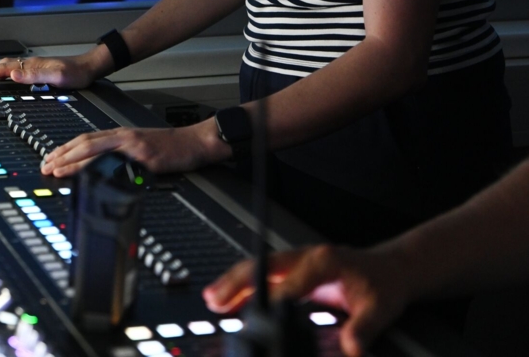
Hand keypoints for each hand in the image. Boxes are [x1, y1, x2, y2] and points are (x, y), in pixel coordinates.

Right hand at [0, 52, 99, 89]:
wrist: (89, 68)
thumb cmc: (76, 73)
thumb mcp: (57, 77)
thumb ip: (35, 76)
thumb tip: (13, 75)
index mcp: (30, 65)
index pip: (1, 69)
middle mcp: (29, 64)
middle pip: (0, 67)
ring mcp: (32, 67)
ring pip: (6, 68)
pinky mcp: (37, 71)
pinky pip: (13, 72)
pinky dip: (2, 76)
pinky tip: (3, 81)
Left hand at [41, 119, 231, 176]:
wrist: (196, 142)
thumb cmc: (171, 147)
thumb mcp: (141, 145)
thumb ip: (120, 151)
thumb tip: (97, 165)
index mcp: (122, 135)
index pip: (86, 139)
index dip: (65, 148)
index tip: (50, 157)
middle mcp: (125, 138)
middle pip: (86, 143)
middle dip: (62, 155)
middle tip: (46, 165)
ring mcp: (134, 148)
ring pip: (97, 151)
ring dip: (74, 161)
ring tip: (57, 170)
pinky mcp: (145, 159)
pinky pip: (119, 165)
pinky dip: (103, 170)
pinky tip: (91, 177)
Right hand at [203, 244, 412, 356]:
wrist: (390, 268)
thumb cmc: (383, 284)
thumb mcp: (379, 309)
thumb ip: (362, 329)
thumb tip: (350, 348)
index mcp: (325, 261)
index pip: (292, 282)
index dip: (273, 299)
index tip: (254, 317)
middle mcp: (308, 256)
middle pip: (265, 265)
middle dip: (238, 282)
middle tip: (216, 299)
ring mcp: (300, 259)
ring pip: (261, 266)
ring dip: (236, 281)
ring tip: (213, 298)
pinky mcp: (297, 268)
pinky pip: (266, 273)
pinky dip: (246, 285)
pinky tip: (232, 300)